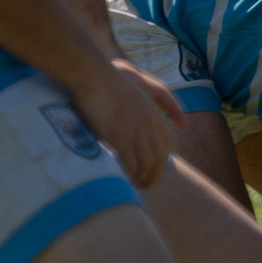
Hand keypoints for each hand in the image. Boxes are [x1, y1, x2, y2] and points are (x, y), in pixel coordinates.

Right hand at [73, 58, 184, 188]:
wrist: (94, 75)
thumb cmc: (104, 82)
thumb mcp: (129, 97)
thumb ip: (135, 111)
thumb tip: (128, 128)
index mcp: (154, 113)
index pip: (167, 144)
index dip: (162, 161)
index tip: (154, 170)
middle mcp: (151, 123)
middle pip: (161, 158)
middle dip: (155, 175)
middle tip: (145, 186)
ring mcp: (137, 130)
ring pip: (147, 164)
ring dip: (142, 179)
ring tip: (133, 187)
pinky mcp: (122, 136)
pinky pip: (131, 163)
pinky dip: (129, 176)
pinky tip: (123, 181)